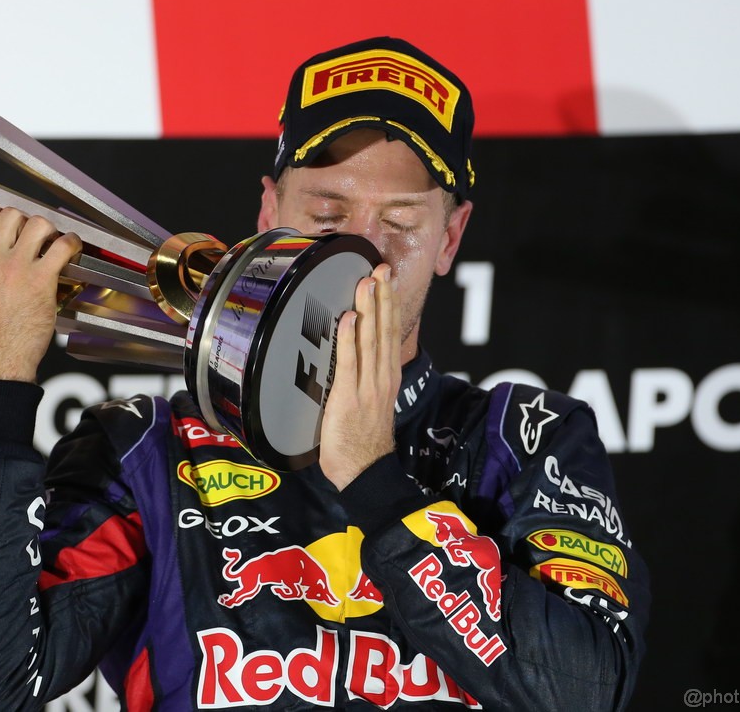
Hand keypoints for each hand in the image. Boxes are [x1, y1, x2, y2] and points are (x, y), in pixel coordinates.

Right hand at [0, 201, 81, 382]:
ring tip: (51, 242)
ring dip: (48, 230)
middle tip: (32, 236)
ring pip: (38, 224)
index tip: (1, 214)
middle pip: (11, 214)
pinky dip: (71, 242)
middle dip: (24, 222)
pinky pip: (62, 245)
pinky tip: (70, 248)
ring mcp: (16, 268)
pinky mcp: (41, 279)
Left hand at [318, 263, 400, 489]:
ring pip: (371, 340)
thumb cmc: (362, 442)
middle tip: (380, 267)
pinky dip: (350, 339)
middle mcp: (381, 378)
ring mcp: (367, 387)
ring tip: (367, 281)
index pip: (390, 333)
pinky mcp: (349, 398)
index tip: (384, 278)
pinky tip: (349, 318)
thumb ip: (364, 378)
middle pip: (384, 330)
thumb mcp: (370, 403)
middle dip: (382, 297)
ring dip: (369, 309)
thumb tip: (351, 355)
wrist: (366, 473)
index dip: (388, 304)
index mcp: (386, 377)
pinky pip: (349, 364)